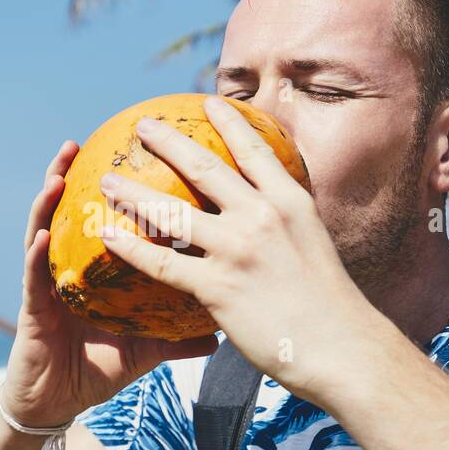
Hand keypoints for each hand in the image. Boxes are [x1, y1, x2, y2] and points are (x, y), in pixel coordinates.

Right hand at [1, 139, 219, 427]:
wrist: (57, 404)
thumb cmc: (98, 370)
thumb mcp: (147, 349)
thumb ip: (179, 335)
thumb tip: (222, 332)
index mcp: (101, 272)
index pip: (116, 223)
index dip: (129, 192)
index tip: (148, 159)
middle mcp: (74, 268)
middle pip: (81, 212)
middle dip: (86, 173)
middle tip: (95, 141)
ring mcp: (50, 283)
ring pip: (48, 230)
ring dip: (49, 199)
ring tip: (58, 172)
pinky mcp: (33, 308)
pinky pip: (34, 275)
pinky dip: (36, 253)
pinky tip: (40, 235)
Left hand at [96, 96, 367, 402]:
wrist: (340, 346)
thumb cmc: (331, 306)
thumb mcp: (314, 245)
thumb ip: (287, 224)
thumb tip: (269, 211)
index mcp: (291, 202)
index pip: (254, 150)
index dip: (229, 123)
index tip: (209, 102)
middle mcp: (262, 216)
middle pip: (204, 168)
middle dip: (168, 141)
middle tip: (142, 125)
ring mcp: (237, 250)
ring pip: (172, 212)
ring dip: (134, 193)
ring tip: (108, 179)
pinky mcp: (218, 287)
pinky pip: (162, 263)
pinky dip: (131, 248)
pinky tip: (108, 237)